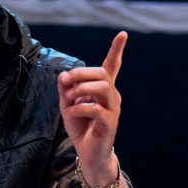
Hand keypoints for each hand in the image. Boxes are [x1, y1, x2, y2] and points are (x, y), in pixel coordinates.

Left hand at [57, 31, 126, 173]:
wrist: (88, 153)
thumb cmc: (81, 126)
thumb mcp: (67, 104)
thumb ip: (66, 89)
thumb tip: (63, 75)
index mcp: (103, 88)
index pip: (112, 65)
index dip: (117, 49)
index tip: (123, 34)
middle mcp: (112, 95)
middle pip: (101, 73)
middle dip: (81, 73)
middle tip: (65, 81)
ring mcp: (113, 108)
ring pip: (101, 87)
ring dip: (81, 89)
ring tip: (71, 99)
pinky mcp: (110, 122)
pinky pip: (95, 108)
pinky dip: (80, 108)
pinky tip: (73, 112)